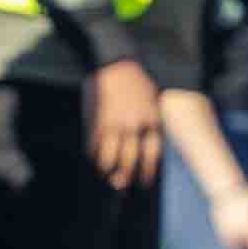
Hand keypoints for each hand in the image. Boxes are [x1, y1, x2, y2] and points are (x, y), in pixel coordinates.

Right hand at [87, 60, 166, 189]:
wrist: (115, 63)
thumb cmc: (137, 81)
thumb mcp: (154, 101)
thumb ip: (151, 122)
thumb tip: (144, 145)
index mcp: (152, 120)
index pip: (152, 154)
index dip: (148, 171)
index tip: (144, 183)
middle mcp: (134, 125)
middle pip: (130, 161)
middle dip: (125, 176)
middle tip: (122, 185)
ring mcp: (114, 124)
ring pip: (109, 158)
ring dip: (106, 171)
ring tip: (106, 176)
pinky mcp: (96, 121)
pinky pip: (94, 146)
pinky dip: (93, 157)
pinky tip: (94, 161)